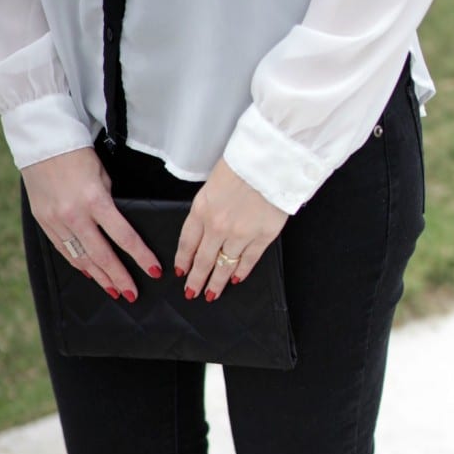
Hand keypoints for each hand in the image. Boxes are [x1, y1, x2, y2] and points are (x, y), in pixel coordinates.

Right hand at [21, 147, 161, 301]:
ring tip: (114, 291)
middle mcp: (74, 215)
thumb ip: (109, 204)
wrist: (40, 140)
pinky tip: (90, 274)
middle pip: (102, 256)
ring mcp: (56, 220)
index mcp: (94, 200)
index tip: (154, 271)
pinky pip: (64, 250)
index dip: (141, 257)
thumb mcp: (102, 175)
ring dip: (100, 277)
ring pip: (81, 258)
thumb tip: (118, 229)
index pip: (124, 237)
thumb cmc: (77, 154)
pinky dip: (78, 264)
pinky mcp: (43, 221)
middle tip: (132, 294)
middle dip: (119, 278)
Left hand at [174, 158, 287, 301]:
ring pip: (224, 265)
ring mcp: (241, 234)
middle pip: (203, 260)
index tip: (181, 272)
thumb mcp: (213, 183)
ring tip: (211, 294)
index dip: (183, 261)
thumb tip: (203, 231)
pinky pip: (248, 260)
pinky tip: (235, 280)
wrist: (271, 160)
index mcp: (202, 210)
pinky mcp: (263, 236)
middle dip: (195, 280)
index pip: (187, 243)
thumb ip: (206, 208)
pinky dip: (241, 272)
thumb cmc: (243, 164)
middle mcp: (218, 226)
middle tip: (191, 293)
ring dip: (216, 282)